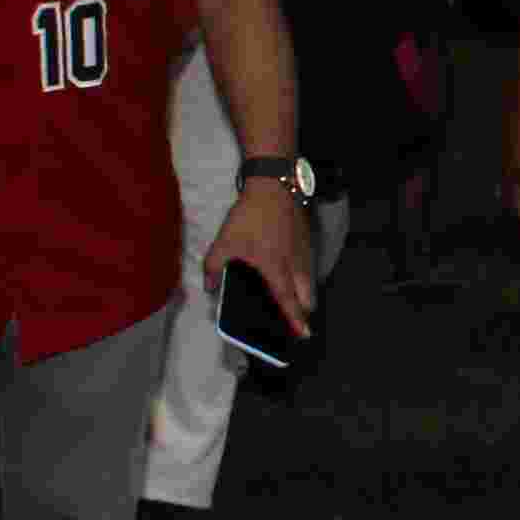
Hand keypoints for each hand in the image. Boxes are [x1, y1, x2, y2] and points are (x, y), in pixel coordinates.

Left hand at [209, 176, 319, 329]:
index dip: (295, 319)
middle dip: (303, 310)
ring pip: (309, 281)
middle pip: (306, 295)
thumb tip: (210, 288)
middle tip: (297, 320)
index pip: (287, 300)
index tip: (304, 334)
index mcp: (273, 268)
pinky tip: (293, 273)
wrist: (274, 185)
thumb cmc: (250, 215)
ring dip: (305, 294)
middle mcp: (293, 264)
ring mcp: (303, 251)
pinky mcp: (306, 239)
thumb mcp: (224, 240)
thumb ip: (214, 266)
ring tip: (297, 301)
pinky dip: (304, 276)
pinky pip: (308, 266)